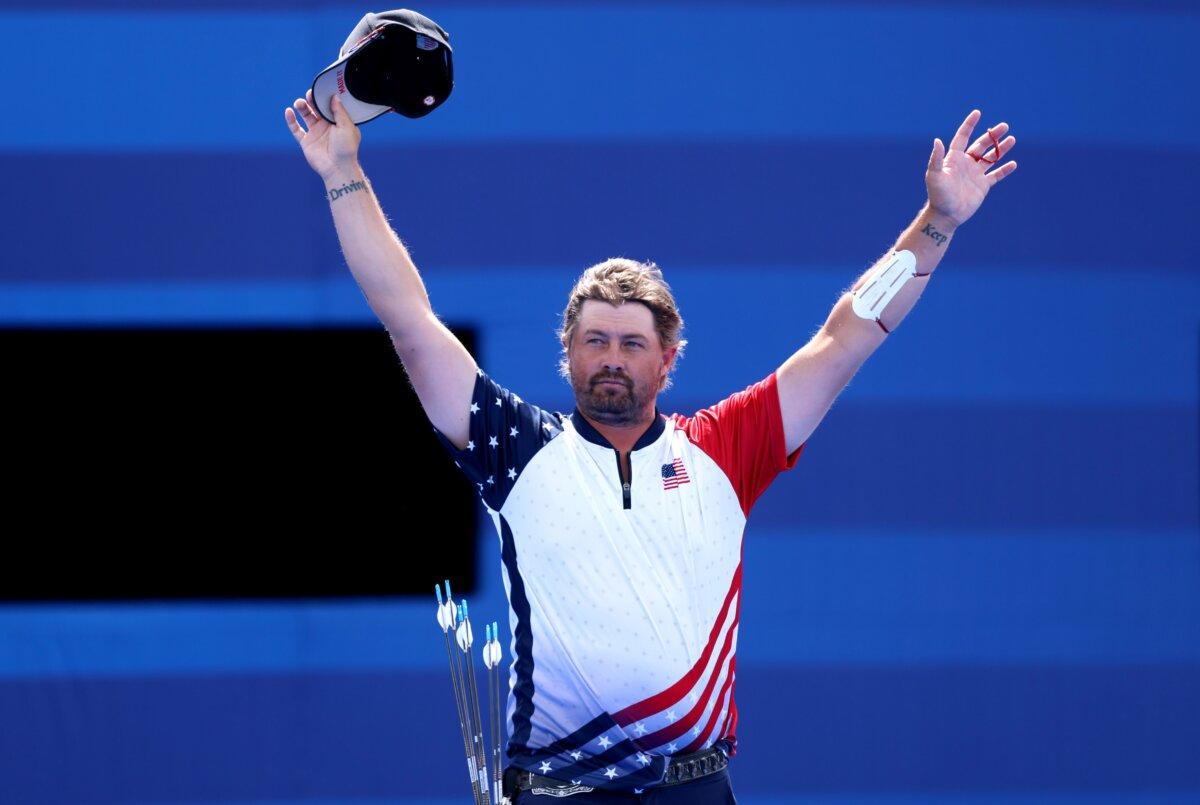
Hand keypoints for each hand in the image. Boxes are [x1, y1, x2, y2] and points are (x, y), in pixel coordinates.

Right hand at [284, 90, 361, 181]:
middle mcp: (326, 126)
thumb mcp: (347, 127)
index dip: (324, 97)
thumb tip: (334, 97)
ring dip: (302, 107)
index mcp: (337, 122)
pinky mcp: (306, 141)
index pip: (329, 105)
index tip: (320, 89)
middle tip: (309, 94)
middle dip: (312, 100)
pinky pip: (296, 129)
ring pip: (306, 115)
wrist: (338, 168)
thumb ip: (340, 112)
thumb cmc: (346, 149)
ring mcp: (315, 133)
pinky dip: (291, 120)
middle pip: (316, 108)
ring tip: (299, 103)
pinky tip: (288, 111)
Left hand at [925, 109, 1017, 227]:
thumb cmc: (938, 195)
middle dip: (992, 135)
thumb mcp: (934, 175)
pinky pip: (996, 175)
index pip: (962, 137)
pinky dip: (1004, 169)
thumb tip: (937, 140)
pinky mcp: (982, 186)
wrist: (946, 215)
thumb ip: (936, 158)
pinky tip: (1013, 164)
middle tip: (1005, 126)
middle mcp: (965, 164)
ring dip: (1001, 149)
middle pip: (981, 145)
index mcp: (954, 159)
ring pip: (991, 158)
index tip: (977, 112)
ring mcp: (975, 174)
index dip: (969, 125)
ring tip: (1012, 139)